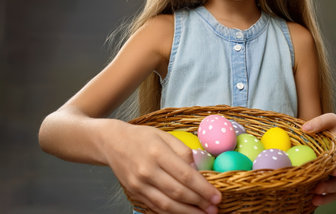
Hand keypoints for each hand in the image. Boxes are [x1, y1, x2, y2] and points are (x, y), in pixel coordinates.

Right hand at [102, 121, 220, 213]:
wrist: (112, 142)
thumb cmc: (142, 137)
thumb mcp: (164, 135)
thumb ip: (183, 151)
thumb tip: (198, 168)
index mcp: (158, 153)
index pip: (185, 175)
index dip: (203, 188)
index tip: (217, 196)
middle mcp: (147, 171)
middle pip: (178, 192)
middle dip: (199, 203)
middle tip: (214, 208)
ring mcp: (139, 184)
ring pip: (167, 204)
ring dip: (187, 213)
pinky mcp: (135, 193)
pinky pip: (156, 207)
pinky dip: (171, 213)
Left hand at [301, 113, 335, 205]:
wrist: (314, 134)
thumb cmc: (324, 127)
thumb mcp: (327, 120)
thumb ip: (320, 121)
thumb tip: (306, 129)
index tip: (334, 170)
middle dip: (331, 186)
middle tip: (318, 187)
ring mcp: (330, 177)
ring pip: (333, 191)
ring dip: (325, 196)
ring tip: (314, 197)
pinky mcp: (322, 182)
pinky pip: (324, 195)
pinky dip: (320, 200)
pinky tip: (311, 201)